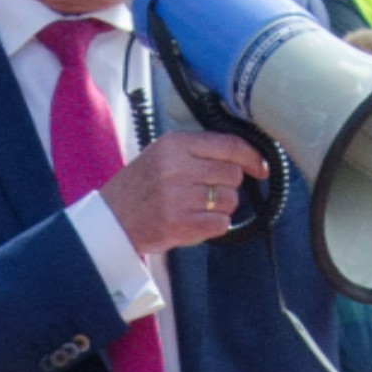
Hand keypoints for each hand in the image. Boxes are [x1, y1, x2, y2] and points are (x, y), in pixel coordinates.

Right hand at [103, 129, 267, 259]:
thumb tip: (244, 157)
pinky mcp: (179, 224)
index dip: (252, 157)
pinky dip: (214, 226)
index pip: (230, 145)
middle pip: (232, 175)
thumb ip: (198, 151)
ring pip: (229, 201)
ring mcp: (178, 197)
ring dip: (220, 208)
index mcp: (175, 144)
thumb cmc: (141, 187)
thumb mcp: (163, 154)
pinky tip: (195, 222)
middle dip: (227, 186)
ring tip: (196, 208)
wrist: (111, 219)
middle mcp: (178, 167)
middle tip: (207, 193)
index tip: (260, 168)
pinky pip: (220, 224)